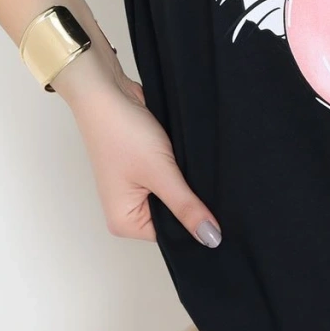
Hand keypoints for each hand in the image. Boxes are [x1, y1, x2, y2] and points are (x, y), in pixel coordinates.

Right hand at [52, 47, 221, 246]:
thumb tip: (211, 238)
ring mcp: (136, 190)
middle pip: (174, 219)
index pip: (172, 237)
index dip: (196, 226)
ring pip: (175, 198)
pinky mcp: (145, 170)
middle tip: (216, 192)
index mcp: (124, 222)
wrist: (107, 92)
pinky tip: (192, 164)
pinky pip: (171, 180)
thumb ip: (186, 207)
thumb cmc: (122, 132)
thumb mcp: (161, 173)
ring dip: (188, 186)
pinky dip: (182, 173)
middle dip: (192, 205)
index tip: (222, 218)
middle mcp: (128, 211)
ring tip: (203, 175)